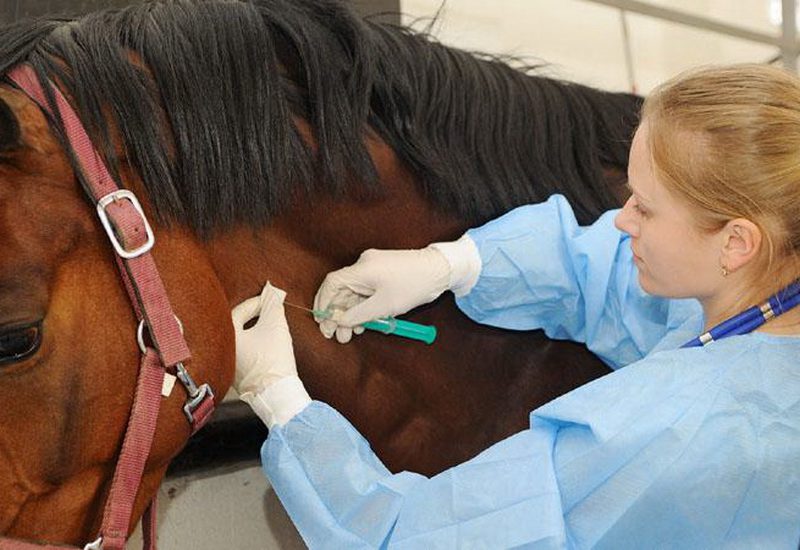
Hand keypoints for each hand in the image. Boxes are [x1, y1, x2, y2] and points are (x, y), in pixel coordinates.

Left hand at [231, 282, 309, 426]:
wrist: (278, 394)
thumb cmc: (274, 359)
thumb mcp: (276, 326)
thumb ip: (273, 306)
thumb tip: (272, 295)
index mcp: (227, 337)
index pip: (238, 312)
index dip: (256, 303)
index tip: (269, 300)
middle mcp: (222, 352)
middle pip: (234, 326)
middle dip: (250, 317)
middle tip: (265, 311)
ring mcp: (228, 367)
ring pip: (238, 342)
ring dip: (251, 332)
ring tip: (266, 327)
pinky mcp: (237, 379)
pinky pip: (241, 356)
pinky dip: (251, 347)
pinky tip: (264, 347)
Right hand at [313, 246, 451, 343]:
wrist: (440, 269)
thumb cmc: (414, 285)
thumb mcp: (384, 306)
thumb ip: (358, 315)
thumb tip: (339, 321)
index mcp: (361, 269)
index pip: (332, 284)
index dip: (324, 303)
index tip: (323, 322)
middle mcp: (364, 265)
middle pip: (341, 290)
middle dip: (338, 314)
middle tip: (338, 336)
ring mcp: (373, 267)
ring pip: (353, 293)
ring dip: (351, 313)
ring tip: (353, 333)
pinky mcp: (382, 272)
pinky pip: (365, 290)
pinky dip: (362, 306)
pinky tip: (365, 322)